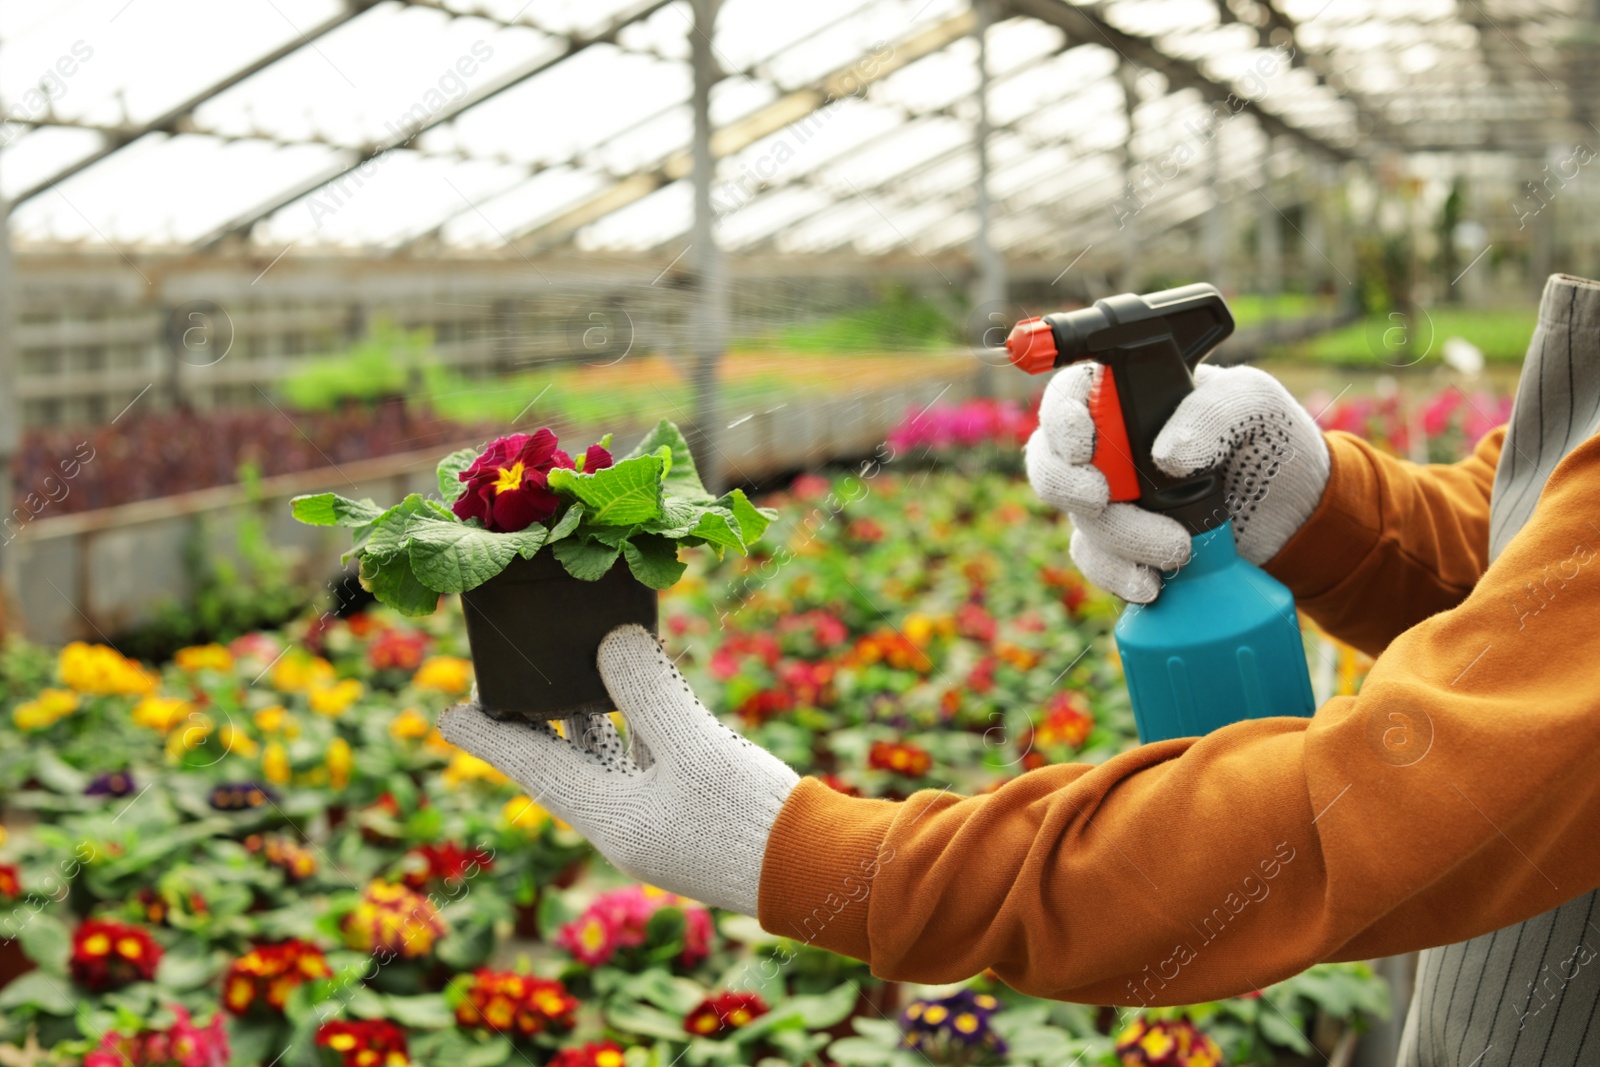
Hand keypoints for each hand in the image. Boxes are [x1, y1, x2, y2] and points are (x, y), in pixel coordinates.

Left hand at [438, 625, 799, 915]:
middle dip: (535, 721)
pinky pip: (646, 759)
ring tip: (562, 678)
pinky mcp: (693, 810)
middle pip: (564, 763)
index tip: (447, 714)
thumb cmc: (751, 819)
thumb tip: (612, 642)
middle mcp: (626, 822)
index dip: (490, 738)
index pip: (534, 769)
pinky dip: (634, 724)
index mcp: (610, 818)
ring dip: (584, 719)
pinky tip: (641, 694)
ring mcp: (659, 819)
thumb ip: (650, 693)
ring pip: (606, 760)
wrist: (817, 872)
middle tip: (506, 681)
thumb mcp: (696, 749)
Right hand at [1025, 362, 1329, 602]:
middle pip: (1049, 463)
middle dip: (1066, 485)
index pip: (1067, 397)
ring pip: (1078, 520)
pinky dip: (1117, 575)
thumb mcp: (1254, 403)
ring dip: (1118, 538)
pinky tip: (1150, 584)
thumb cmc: (1269, 439)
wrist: (1295, 512)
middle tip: (1100, 498)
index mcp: (1127, 398)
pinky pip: (1097, 563)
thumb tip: (1167, 455)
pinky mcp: (1124, 546)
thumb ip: (1214, 411)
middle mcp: (1107, 448)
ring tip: (1177, 549)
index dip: (1060, 420)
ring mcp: (1111, 500)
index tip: (1083, 445)